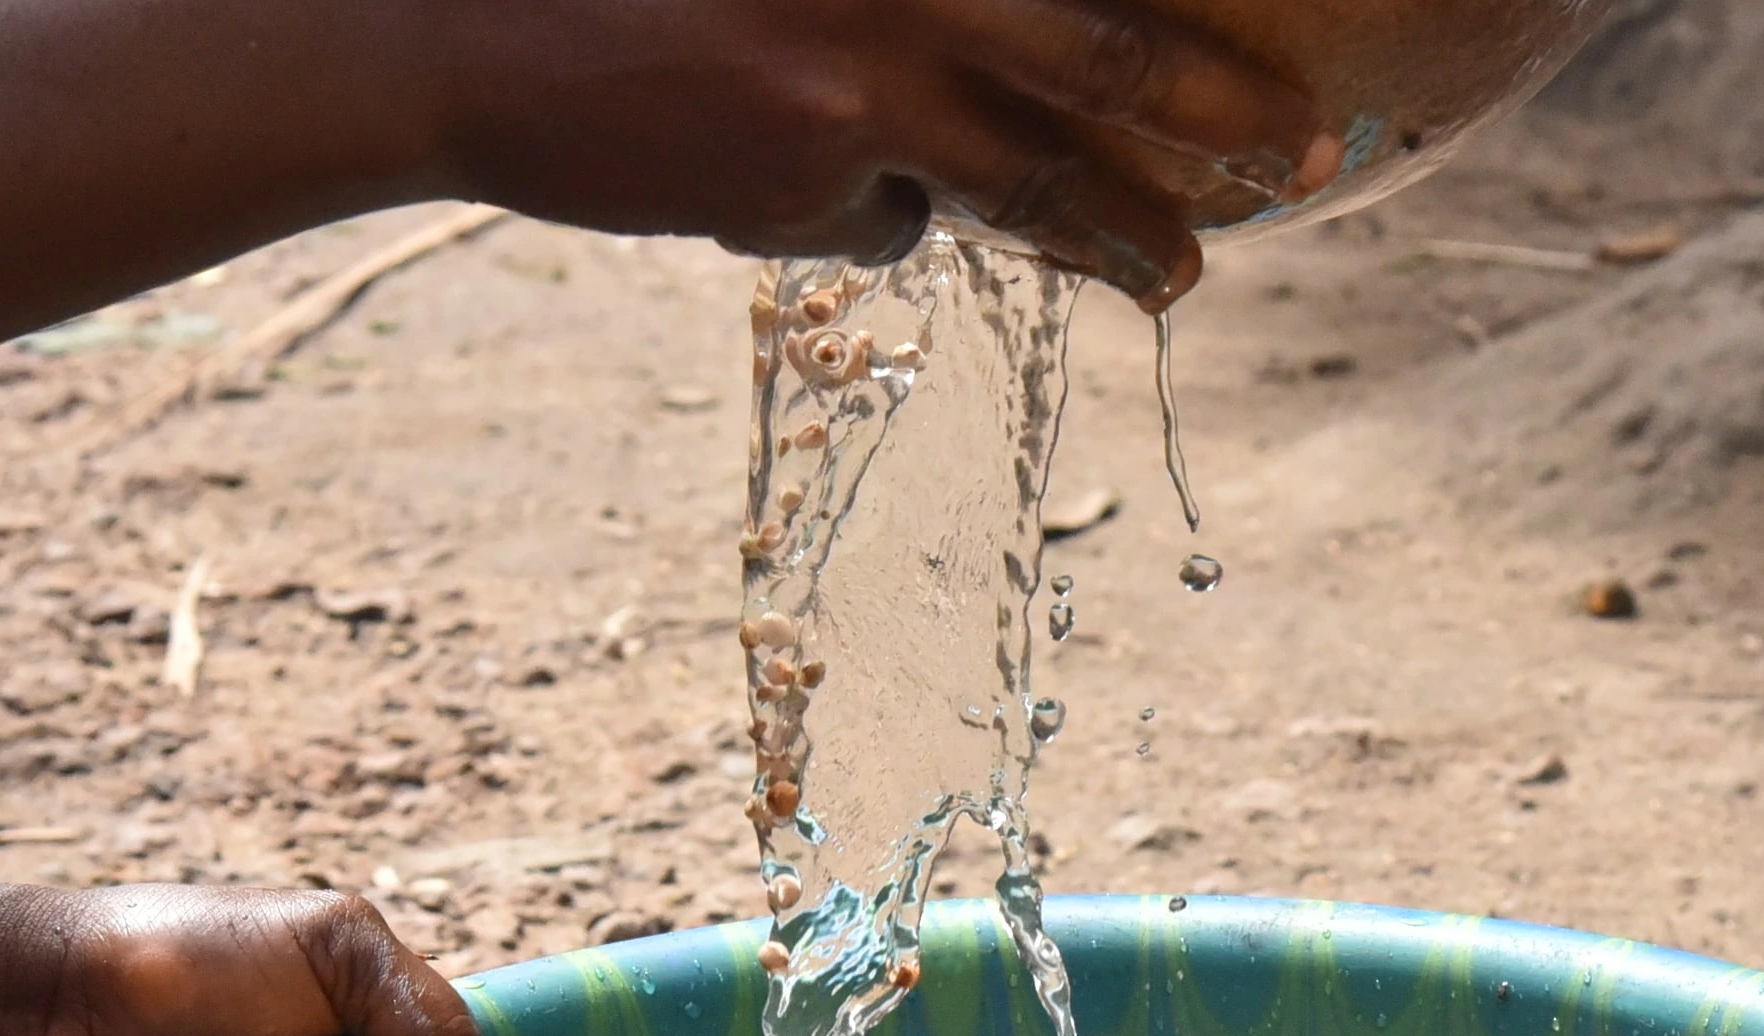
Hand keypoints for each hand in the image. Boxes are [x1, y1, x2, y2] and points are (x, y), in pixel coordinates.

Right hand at [429, 0, 1338, 307]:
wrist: (452, 33)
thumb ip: (900, 10)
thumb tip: (975, 142)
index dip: (1187, 35)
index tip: (1285, 80)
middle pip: (1099, 57)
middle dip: (1220, 118)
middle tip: (1312, 159)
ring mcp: (857, 71)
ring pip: (1024, 174)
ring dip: (1115, 236)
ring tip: (1180, 280)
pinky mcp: (809, 166)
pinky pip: (882, 219)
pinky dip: (855, 212)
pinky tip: (760, 173)